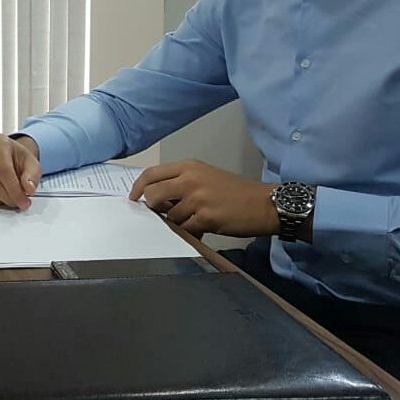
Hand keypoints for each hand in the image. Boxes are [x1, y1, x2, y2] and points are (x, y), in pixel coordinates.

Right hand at [0, 134, 42, 211]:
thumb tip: (28, 188)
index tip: (23, 201)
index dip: (14, 190)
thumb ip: (32, 175)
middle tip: (17, 202)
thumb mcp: (32, 164)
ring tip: (7, 195)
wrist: (6, 157)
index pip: (3, 170)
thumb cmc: (17, 159)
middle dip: (7, 197)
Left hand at [129, 159, 278, 237]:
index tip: (134, 199)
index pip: (151, 174)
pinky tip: (202, 230)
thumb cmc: (237, 192)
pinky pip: (185, 230)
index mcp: (189, 166)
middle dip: (153, 208)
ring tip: (196, 221)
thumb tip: (157, 200)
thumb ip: (181, 183)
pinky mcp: (206, 217)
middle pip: (153, 195)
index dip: (137, 188)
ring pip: (169, 216)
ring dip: (177, 223)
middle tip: (161, 215)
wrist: (266, 203)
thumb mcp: (207, 177)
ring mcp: (197, 198)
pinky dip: (190, 233)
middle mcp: (190, 179)